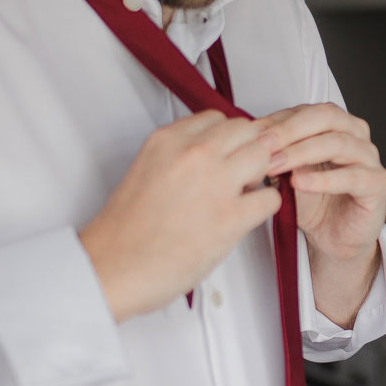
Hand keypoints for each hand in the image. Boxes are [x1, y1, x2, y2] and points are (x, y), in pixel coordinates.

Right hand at [80, 112, 283, 320]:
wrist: (115, 266)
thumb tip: (210, 156)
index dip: (226, 138)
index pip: (216, 118)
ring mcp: (215, 183)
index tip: (225, 154)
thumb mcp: (145, 170)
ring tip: (244, 193)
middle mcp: (194, 154)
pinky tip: (248, 215)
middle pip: (246, 130)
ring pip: (263, 155)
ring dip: (260, 173)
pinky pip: (270, 198)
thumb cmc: (126, 230)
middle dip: (247, 149)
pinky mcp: (231, 217)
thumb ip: (177, 156)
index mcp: (167, 140)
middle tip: (240, 173)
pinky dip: (265, 205)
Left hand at [263, 103, 385, 326]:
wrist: (333, 239)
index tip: (252, 134)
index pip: (308, 111)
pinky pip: (353, 177)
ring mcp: (370, 158)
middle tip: (264, 145)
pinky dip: (325, 179)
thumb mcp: (287, 173)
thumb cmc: (313, 202)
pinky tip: (301, 183)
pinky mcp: (378, 185)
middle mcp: (357, 136)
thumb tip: (249, 137)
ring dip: (303, 152)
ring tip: (276, 165)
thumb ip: (276, 153)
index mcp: (337, 125)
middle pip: (326, 117)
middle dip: (290, 130)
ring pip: (339, 143)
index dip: (279, 120)